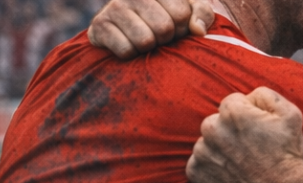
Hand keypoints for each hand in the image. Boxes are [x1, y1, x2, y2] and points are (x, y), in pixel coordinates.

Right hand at [88, 0, 213, 58]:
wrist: (122, 29)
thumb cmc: (165, 19)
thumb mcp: (189, 11)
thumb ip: (202, 14)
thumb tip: (198, 30)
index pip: (181, 15)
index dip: (182, 29)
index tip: (175, 28)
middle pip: (164, 28)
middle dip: (166, 39)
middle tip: (159, 37)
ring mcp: (114, 6)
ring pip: (145, 40)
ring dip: (148, 48)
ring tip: (145, 41)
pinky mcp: (99, 25)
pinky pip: (126, 50)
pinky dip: (131, 55)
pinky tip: (129, 45)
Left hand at [187, 87, 302, 182]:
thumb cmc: (288, 155)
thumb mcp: (291, 114)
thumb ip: (266, 95)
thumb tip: (250, 95)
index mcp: (232, 112)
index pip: (232, 103)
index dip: (249, 116)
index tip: (260, 132)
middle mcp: (212, 129)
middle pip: (217, 122)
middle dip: (231, 132)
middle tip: (251, 149)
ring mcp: (202, 152)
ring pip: (207, 143)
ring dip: (220, 150)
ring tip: (242, 163)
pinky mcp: (196, 174)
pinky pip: (198, 163)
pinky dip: (211, 168)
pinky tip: (231, 174)